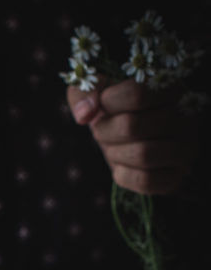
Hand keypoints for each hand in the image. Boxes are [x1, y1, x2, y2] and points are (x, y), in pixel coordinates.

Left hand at [67, 79, 197, 194]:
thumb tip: (85, 114)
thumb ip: (84, 92)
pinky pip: (146, 181)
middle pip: (131, 126)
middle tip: (103, 131)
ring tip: (113, 148)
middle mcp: (184, 117)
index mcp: (168, 88)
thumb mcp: (97, 92)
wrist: (130, 140)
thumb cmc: (114, 111)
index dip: (108, 102)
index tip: (103, 104)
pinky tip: (121, 167)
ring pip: (142, 155)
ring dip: (115, 154)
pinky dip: (123, 176)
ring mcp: (184, 148)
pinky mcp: (175, 176)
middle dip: (105, 131)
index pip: (136, 94)